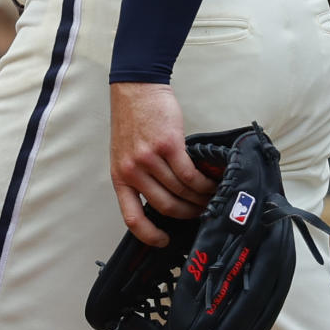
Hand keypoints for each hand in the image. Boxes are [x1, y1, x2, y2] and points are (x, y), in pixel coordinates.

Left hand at [109, 83, 215, 246]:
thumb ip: (138, 176)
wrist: (136, 88)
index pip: (132, 217)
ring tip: (209, 198)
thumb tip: (163, 199)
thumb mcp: (124, 153)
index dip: (149, 235)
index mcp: (120, 176)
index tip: (164, 241)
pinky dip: (202, 182)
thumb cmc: (132, 119)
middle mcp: (133, 170)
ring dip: (198, 198)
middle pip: (165, 205)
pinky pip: (189, 173)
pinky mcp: (168, 145)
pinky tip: (210, 183)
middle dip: (186, 213)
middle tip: (199, 213)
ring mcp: (150, 158)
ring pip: (180, 190)